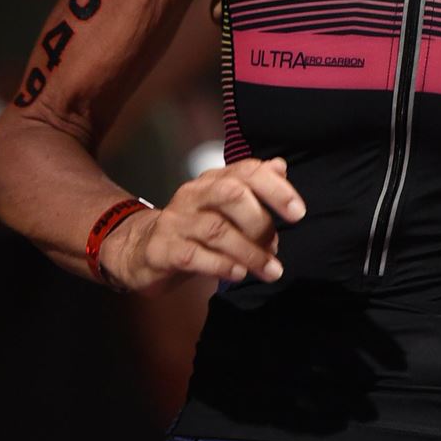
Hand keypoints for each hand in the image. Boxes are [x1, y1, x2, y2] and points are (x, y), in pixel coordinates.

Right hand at [99, 155, 304, 297]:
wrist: (142, 248)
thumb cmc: (194, 227)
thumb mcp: (224, 205)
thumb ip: (252, 186)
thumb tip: (280, 166)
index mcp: (213, 180)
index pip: (247, 171)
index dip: (276, 189)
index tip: (298, 213)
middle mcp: (194, 195)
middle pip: (231, 193)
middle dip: (261, 221)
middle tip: (276, 248)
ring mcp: (176, 221)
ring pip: (216, 229)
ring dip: (249, 252)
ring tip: (270, 270)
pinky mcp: (162, 249)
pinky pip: (193, 255)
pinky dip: (221, 265)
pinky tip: (238, 274)